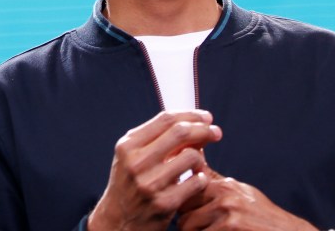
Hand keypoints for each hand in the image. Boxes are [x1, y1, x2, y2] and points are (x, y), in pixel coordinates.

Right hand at [87, 110, 221, 230]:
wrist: (118, 221)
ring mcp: (150, 183)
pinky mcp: (164, 204)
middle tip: (215, 132)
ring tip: (197, 164)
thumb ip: (155, 139)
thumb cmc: (129, 185)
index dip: (190, 115)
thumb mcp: (131, 157)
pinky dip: (201, 178)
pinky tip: (196, 180)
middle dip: (203, 130)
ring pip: (191, 156)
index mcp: (128, 146)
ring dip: (200, 158)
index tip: (206, 117)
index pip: (165, 120)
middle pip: (180, 133)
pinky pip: (195, 182)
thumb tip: (192, 122)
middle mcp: (136, 162)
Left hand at [175, 168, 317, 230]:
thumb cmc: (260, 216)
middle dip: (183, 218)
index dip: (180, 198)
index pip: (185, 185)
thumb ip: (214, 179)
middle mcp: (224, 194)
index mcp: (222, 184)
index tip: (183, 208)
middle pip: (182, 205)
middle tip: (193, 227)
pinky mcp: (231, 227)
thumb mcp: (238, 191)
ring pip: (187, 225)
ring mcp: (227, 212)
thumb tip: (193, 159)